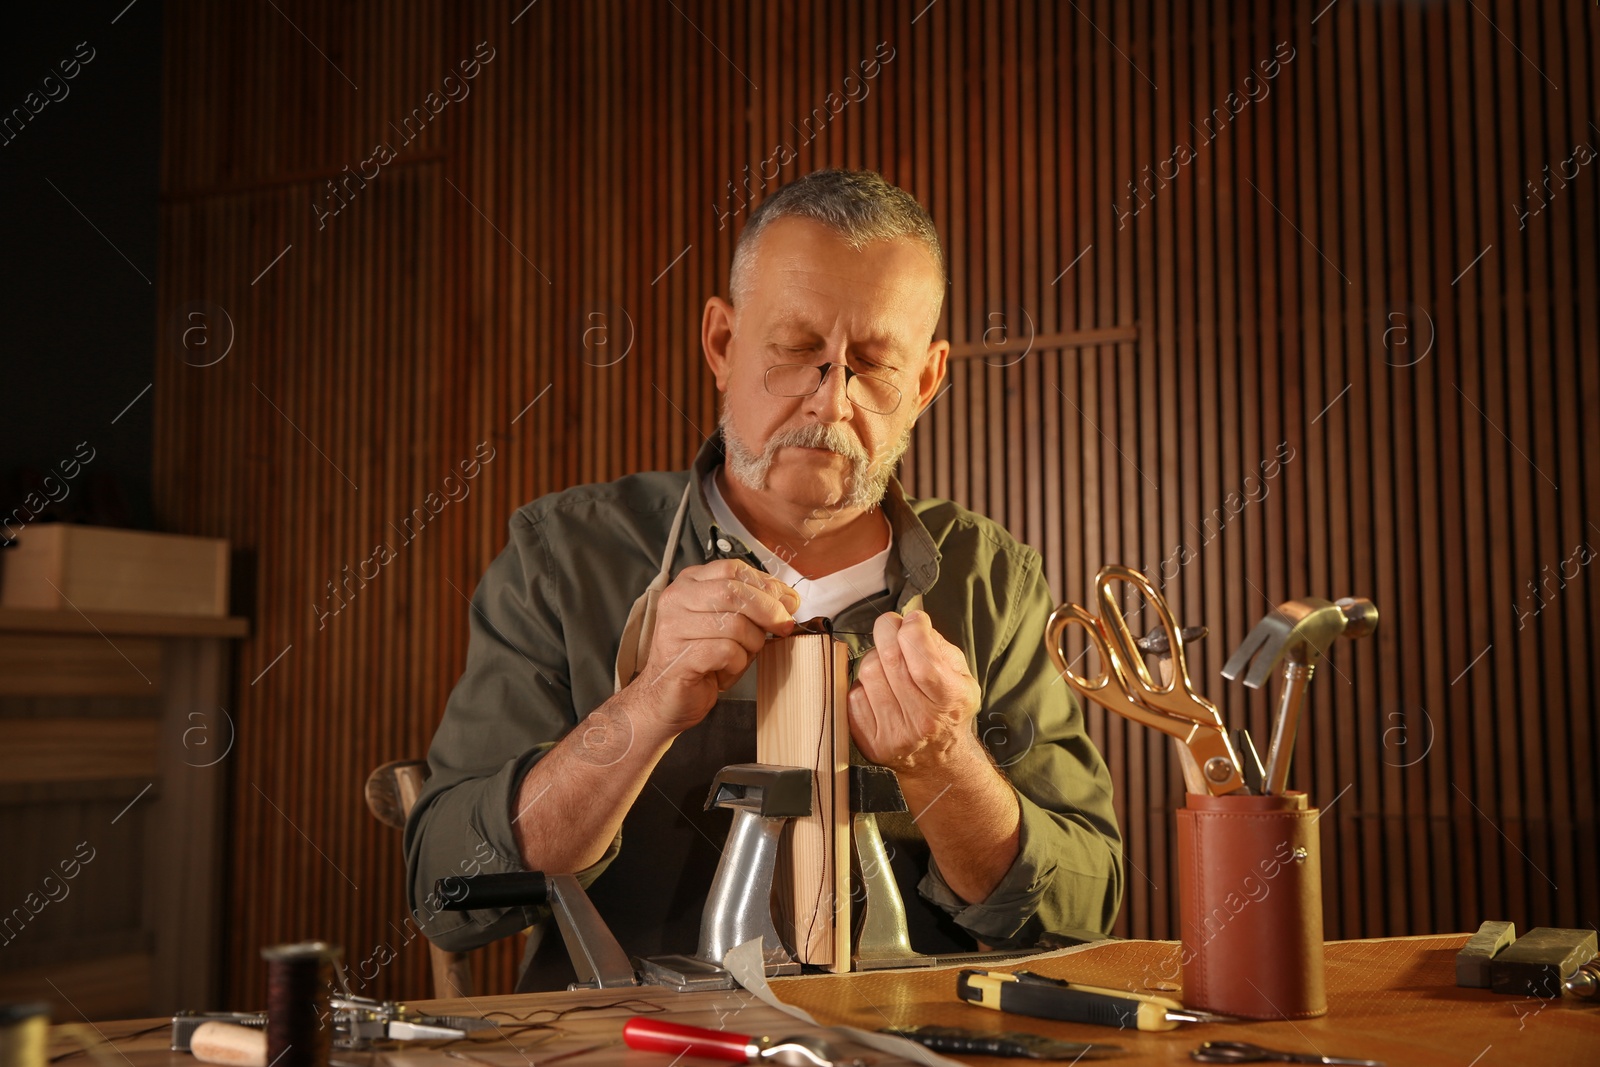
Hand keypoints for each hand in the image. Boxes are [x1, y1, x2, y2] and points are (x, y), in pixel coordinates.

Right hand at [632, 559, 798, 732]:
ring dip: (752, 644)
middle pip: (735, 592)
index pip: (733, 569)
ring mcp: (673, 627)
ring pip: (734, 624)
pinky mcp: (678, 656)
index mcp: (689, 583)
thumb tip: (789, 599)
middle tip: (782, 627)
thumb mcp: (729, 625)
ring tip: (741, 657)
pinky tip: (725, 671)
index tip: (788, 602)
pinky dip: (736, 664)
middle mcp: (676, 599)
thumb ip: (752, 606)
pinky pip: (726, 652)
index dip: (767, 584)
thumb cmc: (701, 660)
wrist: (666, 697)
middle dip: (768, 611)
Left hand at [847, 609, 981, 774]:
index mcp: (950, 701)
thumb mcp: (962, 678)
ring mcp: (893, 734)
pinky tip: (880, 689)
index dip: (912, 629)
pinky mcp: (869, 741)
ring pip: (868, 672)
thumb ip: (940, 647)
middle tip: (893, 627)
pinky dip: (864, 685)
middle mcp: (922, 721)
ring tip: (890, 666)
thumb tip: (910, 621)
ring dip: (876, 658)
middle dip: (888, 631)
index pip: (922, 659)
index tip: (913, 620)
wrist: (937, 760)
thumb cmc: (948, 710)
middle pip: (890, 659)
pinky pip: (853, 694)